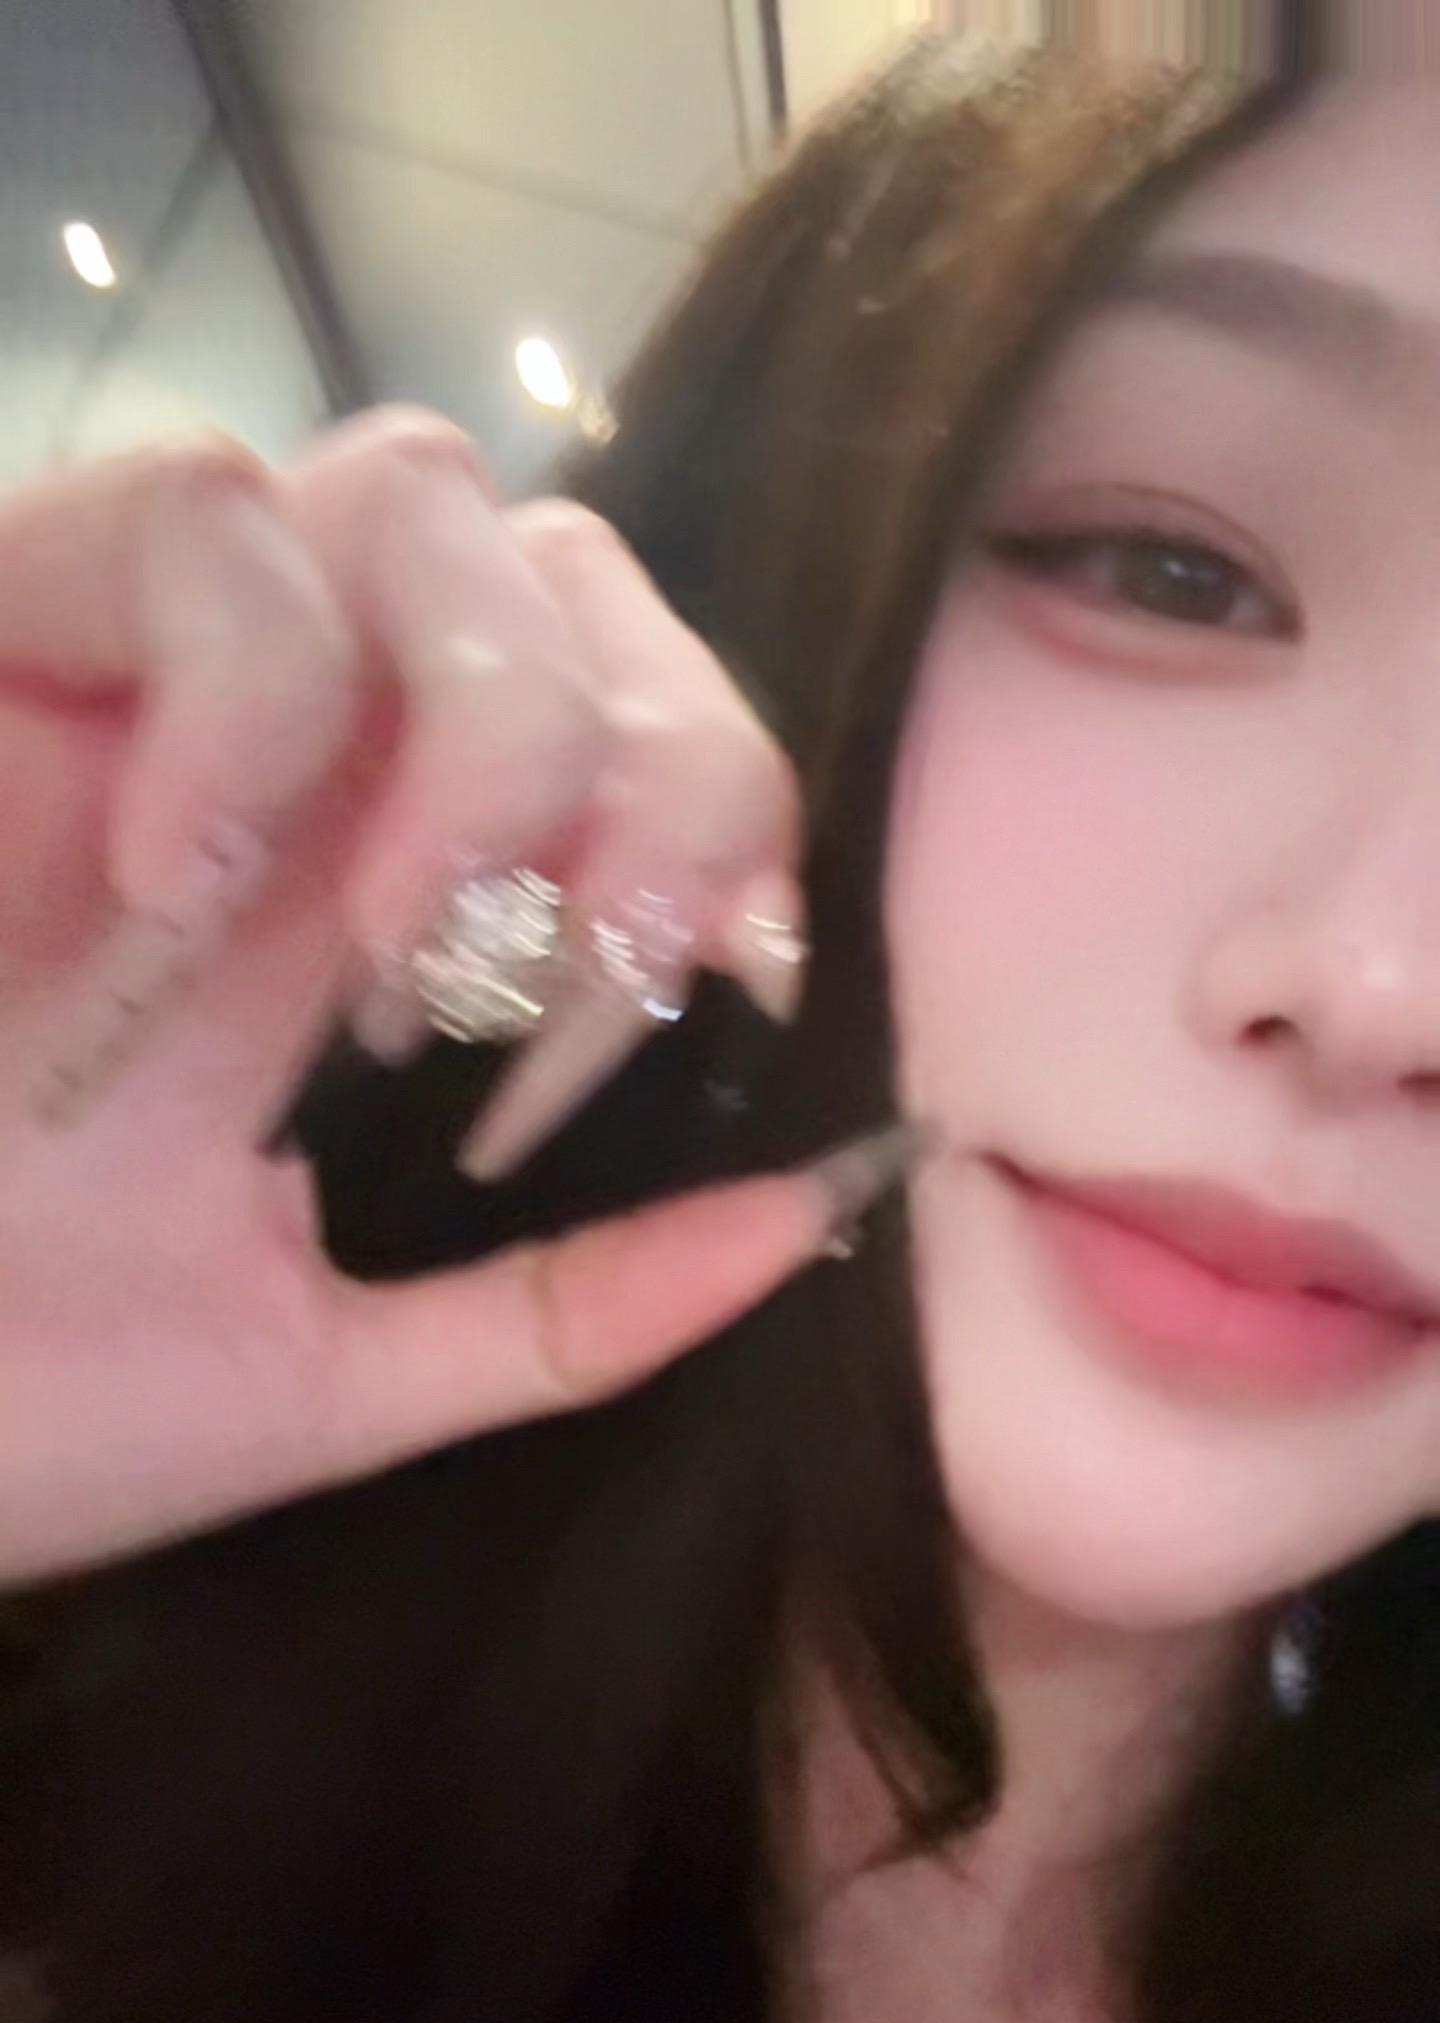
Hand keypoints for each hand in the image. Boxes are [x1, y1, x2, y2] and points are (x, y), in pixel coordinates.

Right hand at [0, 408, 899, 1589]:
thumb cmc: (2, 1401)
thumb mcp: (324, 1379)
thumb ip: (565, 1310)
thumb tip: (820, 1217)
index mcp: (394, 927)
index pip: (646, 737)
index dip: (732, 816)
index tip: (727, 980)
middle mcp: (299, 777)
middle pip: (576, 578)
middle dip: (657, 756)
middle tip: (584, 972)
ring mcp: (146, 690)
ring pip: (414, 493)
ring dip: (484, 718)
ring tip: (393, 958)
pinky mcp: (4, 637)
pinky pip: (196, 516)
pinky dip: (250, 683)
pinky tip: (187, 878)